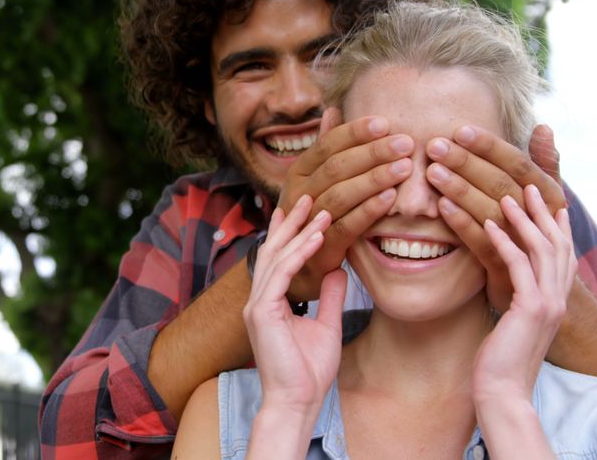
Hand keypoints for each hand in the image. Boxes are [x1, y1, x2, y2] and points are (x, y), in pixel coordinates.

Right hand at [244, 195, 347, 415]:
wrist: (298, 402)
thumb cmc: (309, 372)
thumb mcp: (327, 324)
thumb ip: (330, 296)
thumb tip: (338, 270)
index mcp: (270, 302)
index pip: (278, 258)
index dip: (290, 232)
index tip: (305, 208)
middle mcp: (259, 300)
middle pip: (273, 250)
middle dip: (291, 222)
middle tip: (308, 195)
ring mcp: (257, 305)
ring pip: (277, 257)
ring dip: (299, 231)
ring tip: (320, 209)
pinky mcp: (262, 312)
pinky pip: (282, 274)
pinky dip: (299, 253)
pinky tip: (317, 237)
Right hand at [279, 108, 410, 300]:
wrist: (302, 266)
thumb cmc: (317, 215)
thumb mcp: (316, 179)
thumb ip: (326, 147)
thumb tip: (333, 110)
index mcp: (299, 172)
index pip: (327, 144)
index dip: (356, 132)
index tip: (385, 123)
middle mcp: (299, 193)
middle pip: (336, 167)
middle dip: (373, 152)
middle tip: (405, 143)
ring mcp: (308, 221)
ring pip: (341, 194)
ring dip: (374, 179)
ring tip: (405, 167)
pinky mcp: (321, 247)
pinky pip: (347, 225)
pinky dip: (369, 210)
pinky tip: (391, 199)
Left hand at [427, 124, 566, 309]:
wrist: (544, 306)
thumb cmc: (536, 245)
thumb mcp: (544, 205)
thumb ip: (544, 166)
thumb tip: (543, 127)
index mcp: (552, 200)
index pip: (520, 165)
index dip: (491, 147)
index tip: (461, 130)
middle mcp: (545, 223)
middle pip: (503, 185)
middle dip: (468, 163)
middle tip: (435, 145)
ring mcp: (529, 250)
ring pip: (493, 212)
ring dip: (462, 189)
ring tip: (433, 171)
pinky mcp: (510, 274)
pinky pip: (485, 245)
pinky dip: (464, 224)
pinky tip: (442, 208)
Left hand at [472, 184, 576, 404]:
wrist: (503, 394)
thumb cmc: (500, 363)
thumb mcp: (513, 325)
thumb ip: (517, 303)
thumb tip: (507, 287)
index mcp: (556, 303)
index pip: (562, 256)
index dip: (558, 227)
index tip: (549, 201)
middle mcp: (559, 300)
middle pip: (558, 244)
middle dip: (544, 212)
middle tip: (528, 185)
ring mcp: (549, 304)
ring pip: (542, 249)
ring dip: (523, 218)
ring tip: (506, 194)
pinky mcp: (531, 309)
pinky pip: (518, 265)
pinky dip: (505, 241)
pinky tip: (490, 224)